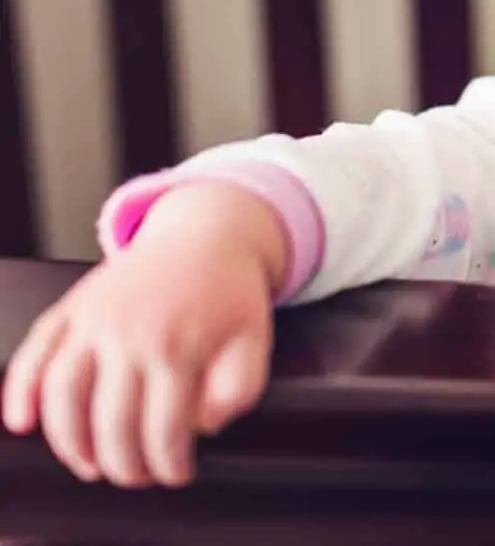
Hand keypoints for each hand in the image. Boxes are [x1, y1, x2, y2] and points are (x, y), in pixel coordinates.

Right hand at [1, 182, 284, 487]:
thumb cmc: (231, 292)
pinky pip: (35, 352)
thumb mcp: (255, 339)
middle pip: (111, 422)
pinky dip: (18, 390)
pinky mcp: (73, 307)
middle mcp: (128, 333)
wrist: (207, 234)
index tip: (176, 474)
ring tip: (90, 465)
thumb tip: (203, 426)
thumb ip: (240, 388)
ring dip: (70, 442)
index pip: (164, 429)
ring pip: (63, 395)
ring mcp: (94, 319)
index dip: (169, 463)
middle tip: (138, 476)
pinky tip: (20, 421)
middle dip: (124, 463)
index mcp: (177, 345)